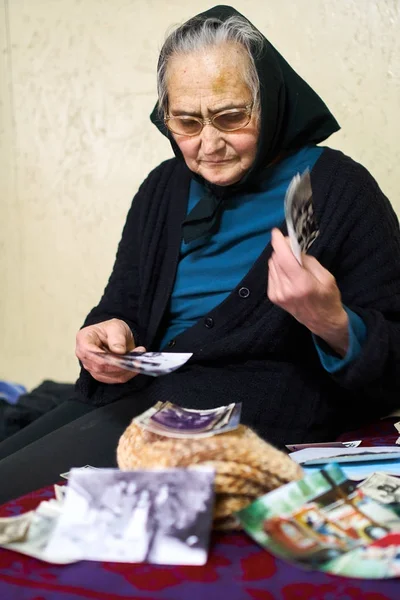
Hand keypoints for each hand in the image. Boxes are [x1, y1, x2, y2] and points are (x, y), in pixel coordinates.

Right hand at [75, 318, 145, 383]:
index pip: (90, 353)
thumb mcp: (116, 326)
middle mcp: (84, 356)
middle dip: (121, 365)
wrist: (115, 336)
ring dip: (127, 370)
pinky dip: (129, 373)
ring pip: (110, 375)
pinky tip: (136, 365)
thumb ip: (117, 337)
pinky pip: (116, 379)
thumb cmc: (112, 330)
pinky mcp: (103, 375)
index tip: (123, 356)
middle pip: (101, 367)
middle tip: (138, 358)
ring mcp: (92, 368)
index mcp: (84, 340)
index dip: (107, 358)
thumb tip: (119, 351)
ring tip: (140, 359)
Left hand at [268, 229, 348, 355]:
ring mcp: (277, 294)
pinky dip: (278, 268)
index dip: (278, 243)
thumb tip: (293, 248)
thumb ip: (308, 261)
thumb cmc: (328, 298)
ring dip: (280, 259)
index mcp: (301, 284)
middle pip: (276, 259)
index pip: (283, 258)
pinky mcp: (273, 297)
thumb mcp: (326, 277)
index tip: (276, 232)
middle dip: (282, 249)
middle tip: (293, 247)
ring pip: (272, 266)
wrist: (322, 322)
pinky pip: (271, 274)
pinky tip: (288, 273)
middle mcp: (285, 289)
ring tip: (293, 263)